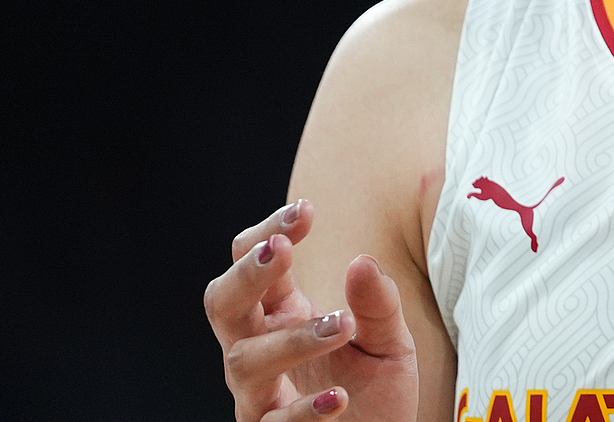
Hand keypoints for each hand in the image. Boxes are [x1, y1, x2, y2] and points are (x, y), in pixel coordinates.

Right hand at [205, 200, 418, 421]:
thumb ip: (378, 304)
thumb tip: (362, 261)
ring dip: (291, 340)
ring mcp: (258, 395)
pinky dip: (302, 411)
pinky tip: (337, 398)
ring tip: (341, 327)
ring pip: (244, 361)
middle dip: (248, 273)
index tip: (305, 211)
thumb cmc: (375, 394)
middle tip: (285, 249)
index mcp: (281, 314)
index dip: (269, 234)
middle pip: (223, 304)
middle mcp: (258, 349)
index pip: (254, 263)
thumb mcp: (390, 342)